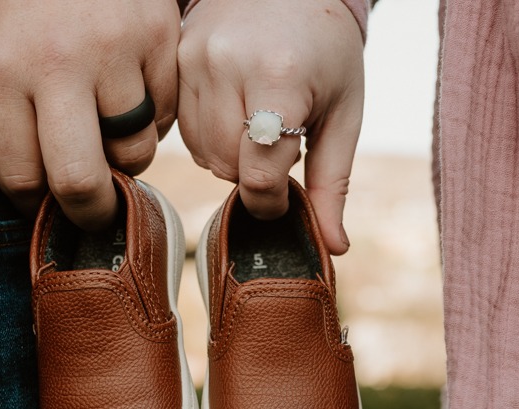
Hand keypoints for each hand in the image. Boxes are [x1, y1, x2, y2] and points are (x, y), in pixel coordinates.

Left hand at [0, 0, 180, 229]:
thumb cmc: (19, 5)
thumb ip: (11, 122)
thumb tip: (48, 199)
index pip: (21, 177)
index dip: (36, 206)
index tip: (46, 207)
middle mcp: (56, 63)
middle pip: (80, 181)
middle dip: (89, 212)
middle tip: (94, 213)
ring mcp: (113, 49)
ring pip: (135, 150)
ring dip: (126, 156)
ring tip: (111, 132)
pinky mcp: (158, 37)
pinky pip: (168, 114)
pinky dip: (155, 117)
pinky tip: (134, 93)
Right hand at [178, 0, 364, 253]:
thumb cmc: (328, 50)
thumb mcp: (344, 112)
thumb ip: (334, 183)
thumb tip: (333, 248)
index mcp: (279, 77)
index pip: (258, 175)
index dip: (272, 202)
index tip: (284, 198)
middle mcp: (227, 64)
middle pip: (226, 168)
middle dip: (253, 175)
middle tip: (280, 148)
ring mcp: (193, 57)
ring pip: (200, 153)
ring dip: (230, 157)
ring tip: (258, 125)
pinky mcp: (174, 57)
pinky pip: (182, 129)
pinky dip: (209, 136)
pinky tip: (234, 112)